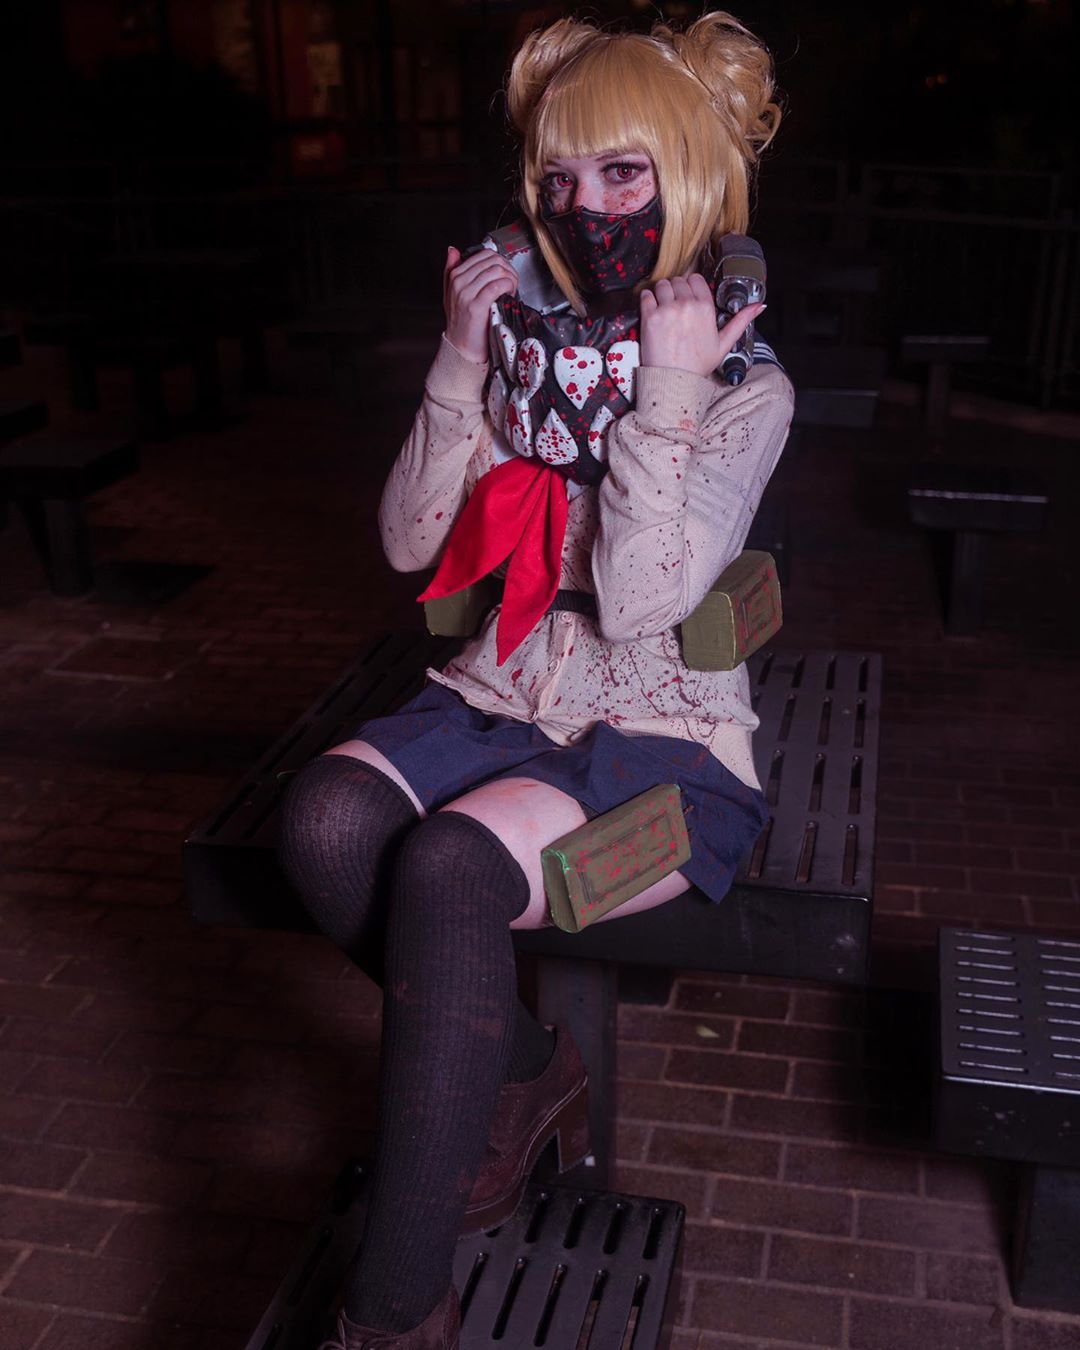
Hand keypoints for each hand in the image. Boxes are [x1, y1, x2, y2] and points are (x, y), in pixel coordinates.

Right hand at [443, 245, 518, 363]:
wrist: (462, 348)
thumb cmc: (462, 324)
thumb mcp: (452, 294)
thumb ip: (451, 271)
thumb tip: (452, 250)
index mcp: (454, 276)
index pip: (483, 255)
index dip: (500, 261)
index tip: (505, 274)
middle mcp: (459, 282)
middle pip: (491, 260)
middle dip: (507, 268)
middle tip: (512, 281)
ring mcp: (466, 293)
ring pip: (495, 270)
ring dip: (510, 277)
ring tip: (511, 288)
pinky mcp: (476, 305)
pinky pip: (496, 285)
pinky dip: (508, 286)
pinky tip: (510, 293)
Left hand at [640, 273, 764, 378]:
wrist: (675, 381)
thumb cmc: (698, 365)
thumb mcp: (724, 343)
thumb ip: (741, 321)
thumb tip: (759, 307)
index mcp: (706, 308)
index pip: (696, 279)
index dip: (691, 286)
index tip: (687, 296)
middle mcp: (687, 305)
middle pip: (678, 280)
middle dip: (676, 290)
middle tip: (675, 305)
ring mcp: (668, 309)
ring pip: (662, 285)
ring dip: (661, 292)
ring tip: (663, 307)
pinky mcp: (650, 316)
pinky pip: (646, 295)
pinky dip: (647, 299)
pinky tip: (652, 310)